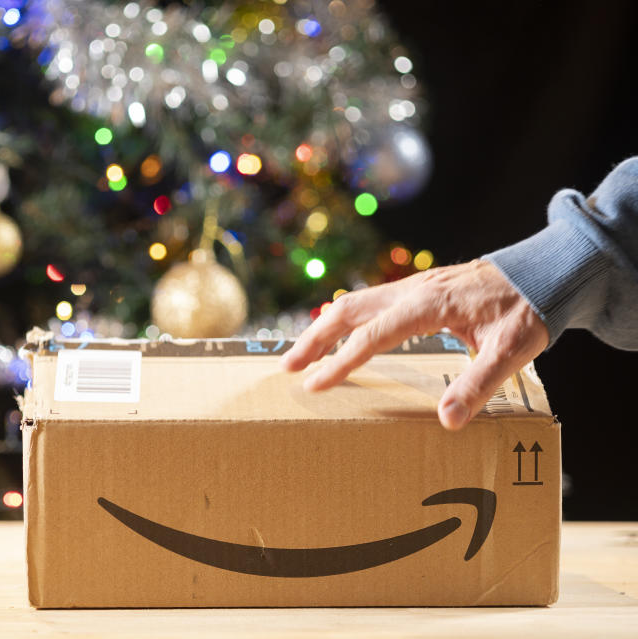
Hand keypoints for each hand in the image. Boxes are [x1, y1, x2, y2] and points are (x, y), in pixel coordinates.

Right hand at [280, 260, 548, 429]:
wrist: (544, 271)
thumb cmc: (528, 308)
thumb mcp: (511, 350)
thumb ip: (478, 384)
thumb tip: (447, 420)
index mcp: (427, 305)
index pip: (371, 337)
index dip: (340, 361)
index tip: (315, 384)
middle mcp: (412, 291)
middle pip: (346, 310)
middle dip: (313, 339)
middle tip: (288, 367)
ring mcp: (412, 286)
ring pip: (354, 303)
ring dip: (324, 327)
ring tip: (303, 354)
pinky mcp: (418, 289)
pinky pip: (369, 302)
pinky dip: (345, 320)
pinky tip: (343, 337)